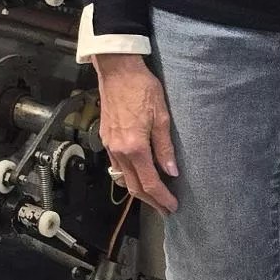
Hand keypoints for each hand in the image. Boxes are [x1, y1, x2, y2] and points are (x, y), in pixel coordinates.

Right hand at [94, 52, 179, 211]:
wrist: (117, 70)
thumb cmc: (142, 88)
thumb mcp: (161, 116)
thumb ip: (165, 147)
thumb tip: (171, 171)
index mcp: (135, 147)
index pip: (150, 182)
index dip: (162, 197)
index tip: (173, 207)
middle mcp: (119, 151)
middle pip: (134, 186)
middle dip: (150, 201)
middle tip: (165, 209)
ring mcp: (110, 146)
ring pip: (123, 178)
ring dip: (139, 191)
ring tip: (154, 196)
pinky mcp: (106, 139)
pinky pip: (116, 166)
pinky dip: (129, 177)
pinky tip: (139, 175)